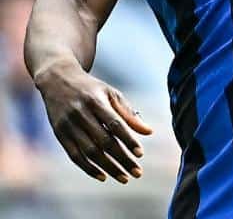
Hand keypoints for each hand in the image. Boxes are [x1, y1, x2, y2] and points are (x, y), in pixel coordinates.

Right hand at [34, 60, 152, 183]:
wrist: (57, 80)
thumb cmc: (91, 88)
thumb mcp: (111, 94)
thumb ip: (128, 113)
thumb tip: (148, 132)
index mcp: (96, 101)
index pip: (115, 124)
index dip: (128, 140)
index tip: (140, 154)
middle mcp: (80, 114)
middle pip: (103, 141)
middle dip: (121, 159)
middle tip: (137, 172)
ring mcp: (68, 125)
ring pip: (89, 152)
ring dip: (108, 167)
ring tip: (124, 177)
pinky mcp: (59, 134)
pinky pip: (74, 155)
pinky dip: (88, 168)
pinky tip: (103, 176)